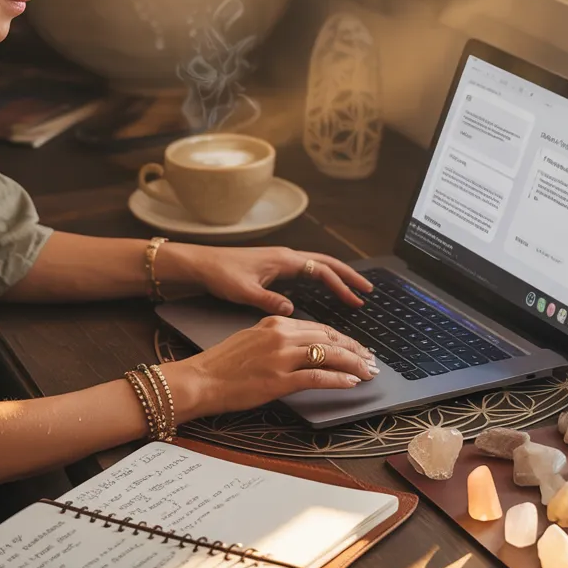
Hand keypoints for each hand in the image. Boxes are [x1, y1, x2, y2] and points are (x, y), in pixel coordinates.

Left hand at [161, 242, 373, 314]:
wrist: (200, 264)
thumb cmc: (221, 274)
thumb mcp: (245, 291)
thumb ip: (269, 301)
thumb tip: (292, 311)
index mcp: (283, 260)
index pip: (321, 270)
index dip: (341, 285)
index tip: (356, 300)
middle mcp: (285, 256)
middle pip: (325, 263)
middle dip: (348, 276)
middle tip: (367, 291)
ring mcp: (280, 260)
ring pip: (316, 265)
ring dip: (336, 276)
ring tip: (352, 291)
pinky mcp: (273, 266)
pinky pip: (305, 270)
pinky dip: (320, 278)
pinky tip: (324, 289)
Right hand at [165, 316, 378, 419]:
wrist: (201, 379)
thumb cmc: (222, 363)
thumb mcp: (251, 338)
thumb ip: (277, 338)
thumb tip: (302, 346)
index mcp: (275, 323)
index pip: (319, 328)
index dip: (343, 339)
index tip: (356, 348)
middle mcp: (281, 335)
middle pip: (329, 339)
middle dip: (354, 350)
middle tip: (371, 360)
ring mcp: (281, 358)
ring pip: (329, 356)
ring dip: (353, 364)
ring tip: (368, 372)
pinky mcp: (279, 380)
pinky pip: (318, 378)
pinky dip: (339, 380)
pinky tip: (351, 383)